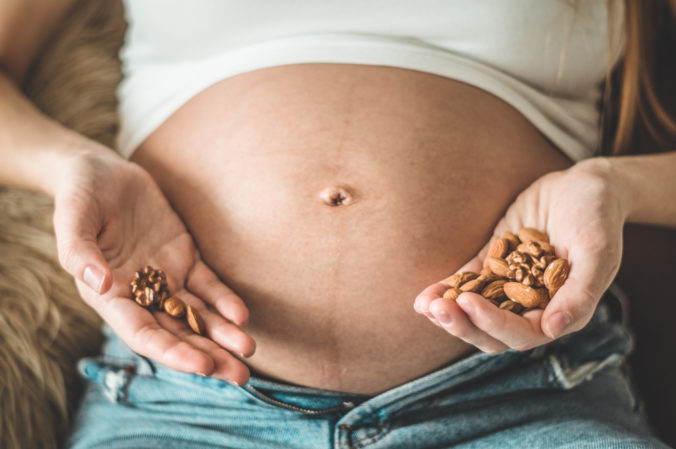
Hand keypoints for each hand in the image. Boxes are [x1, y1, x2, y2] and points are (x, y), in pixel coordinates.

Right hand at [53, 151, 254, 384]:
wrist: (102, 171)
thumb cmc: (81, 194)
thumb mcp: (72, 216)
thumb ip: (79, 250)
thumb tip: (99, 282)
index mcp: (107, 295)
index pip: (143, 334)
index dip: (172, 352)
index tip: (203, 366)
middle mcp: (138, 295)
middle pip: (176, 333)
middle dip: (207, 356)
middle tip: (240, 376)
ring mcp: (164, 278)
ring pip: (196, 315)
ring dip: (222, 335)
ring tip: (248, 351)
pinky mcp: (184, 259)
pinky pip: (208, 285)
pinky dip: (225, 301)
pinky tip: (242, 315)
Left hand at [414, 158, 625, 352]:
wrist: (585, 185)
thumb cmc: (598, 217)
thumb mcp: (597, 252)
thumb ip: (580, 293)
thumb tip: (555, 329)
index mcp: (560, 311)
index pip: (523, 333)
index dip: (494, 323)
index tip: (469, 303)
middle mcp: (533, 305)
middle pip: (492, 331)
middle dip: (463, 324)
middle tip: (437, 310)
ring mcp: (510, 285)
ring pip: (475, 311)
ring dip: (449, 313)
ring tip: (424, 305)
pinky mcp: (494, 263)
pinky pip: (468, 282)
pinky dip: (448, 289)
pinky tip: (424, 295)